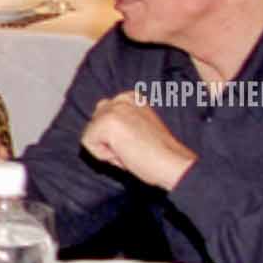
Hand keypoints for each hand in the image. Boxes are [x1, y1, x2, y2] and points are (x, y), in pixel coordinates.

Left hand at [80, 91, 196, 189]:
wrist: (174, 164)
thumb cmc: (159, 154)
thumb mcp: (139, 129)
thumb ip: (121, 123)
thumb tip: (98, 130)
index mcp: (131, 98)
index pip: (102, 115)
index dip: (114, 137)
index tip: (137, 143)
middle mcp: (121, 99)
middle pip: (94, 124)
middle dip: (108, 141)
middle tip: (133, 148)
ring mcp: (113, 109)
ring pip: (90, 134)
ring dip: (106, 149)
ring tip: (130, 151)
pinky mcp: (106, 122)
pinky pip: (88, 144)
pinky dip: (103, 155)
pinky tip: (125, 154)